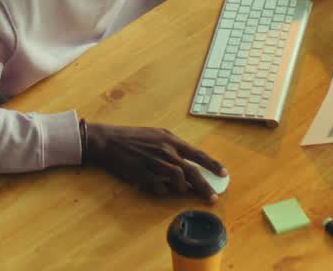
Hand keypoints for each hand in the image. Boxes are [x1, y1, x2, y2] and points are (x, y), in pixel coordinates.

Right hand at [82, 123, 225, 202]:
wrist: (109, 140)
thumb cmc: (134, 137)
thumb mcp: (157, 135)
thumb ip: (173, 146)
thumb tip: (188, 162)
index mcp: (171, 140)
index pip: (197, 154)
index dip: (212, 164)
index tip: (224, 174)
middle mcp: (165, 150)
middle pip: (191, 171)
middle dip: (204, 186)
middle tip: (213, 198)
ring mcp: (154, 162)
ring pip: (177, 179)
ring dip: (182, 188)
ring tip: (182, 191)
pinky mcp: (142, 173)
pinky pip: (158, 187)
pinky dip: (163, 191)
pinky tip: (161, 189)